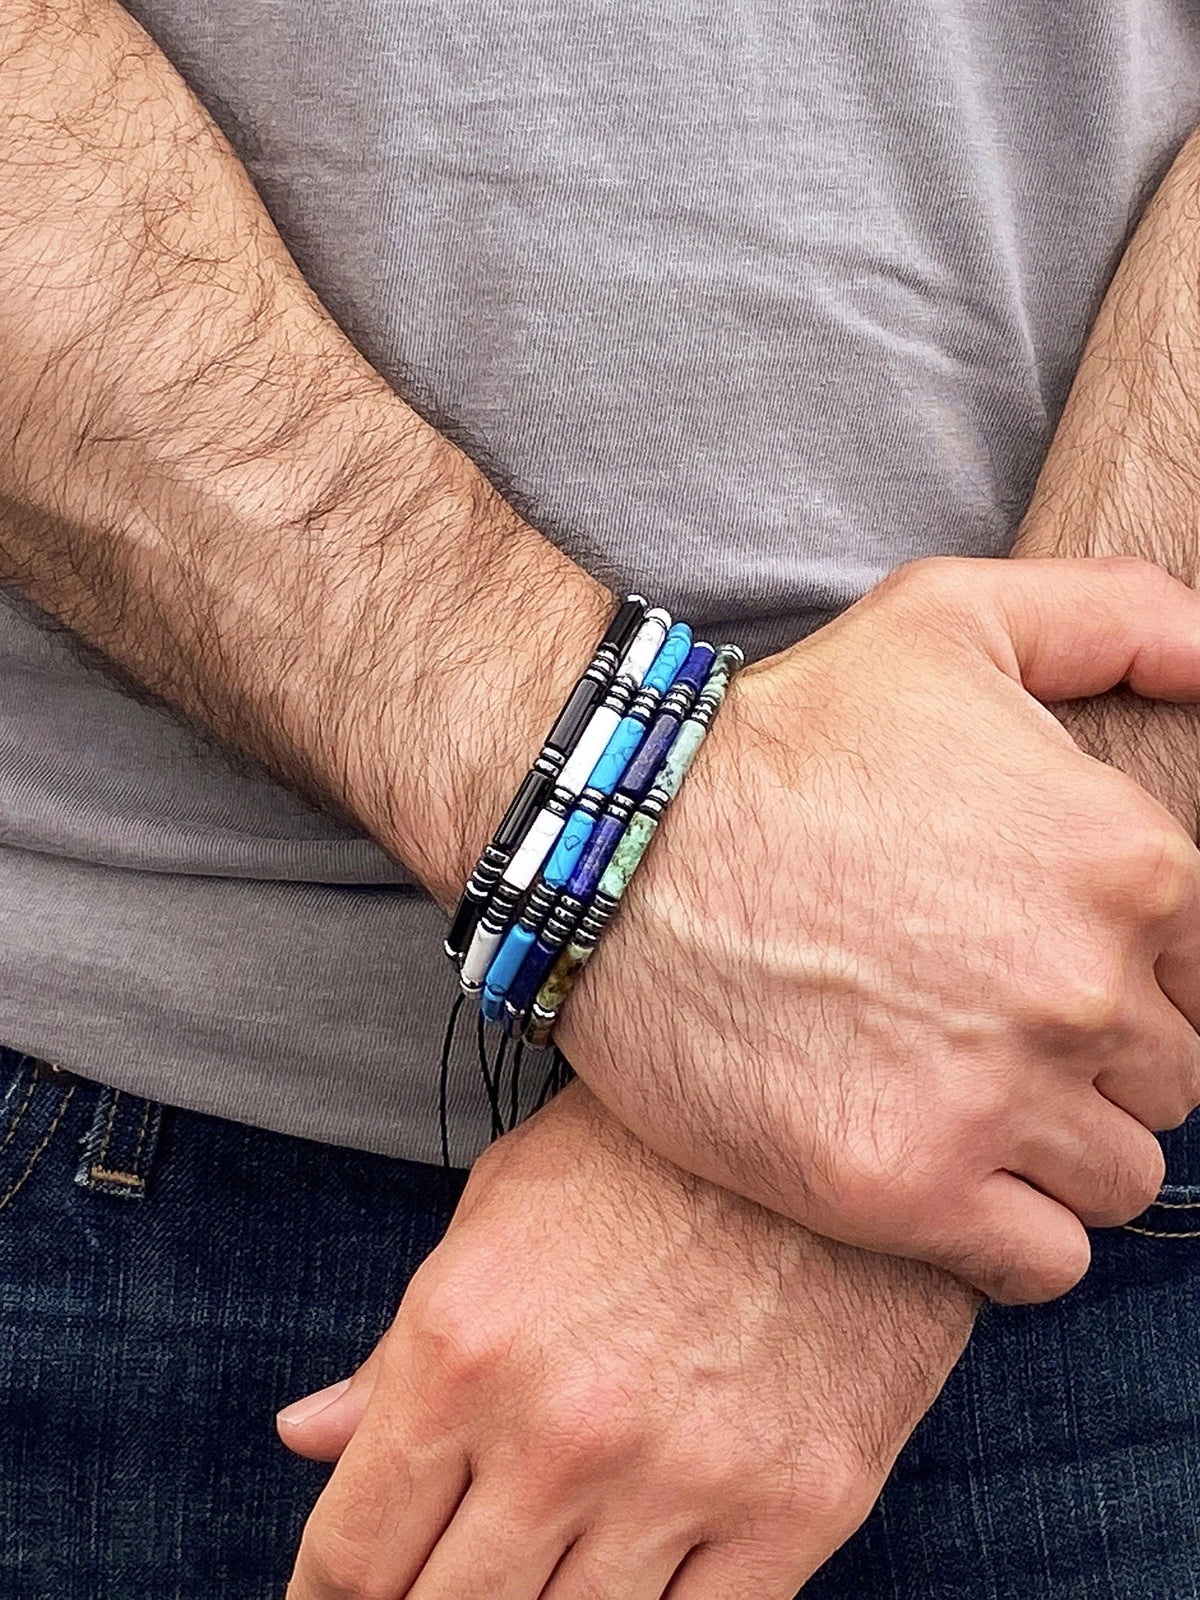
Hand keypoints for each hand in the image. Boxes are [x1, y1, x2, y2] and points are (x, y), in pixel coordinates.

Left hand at [279, 1084, 976, 1599]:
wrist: (838, 1110)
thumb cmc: (652, 1150)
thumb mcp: (501, 1208)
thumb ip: (397, 1346)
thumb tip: (305, 1437)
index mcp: (462, 1346)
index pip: (352, 1555)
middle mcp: (558, 1431)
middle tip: (441, 1582)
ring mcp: (680, 1480)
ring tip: (539, 1574)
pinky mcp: (794, 1508)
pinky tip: (626, 1592)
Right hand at [556, 555, 1199, 1302]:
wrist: (617, 842)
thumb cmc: (785, 733)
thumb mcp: (949, 618)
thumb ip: (1117, 616)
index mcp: (1127, 864)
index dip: (1133, 977)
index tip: (1040, 968)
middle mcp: (1084, 989)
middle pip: (1171, 1081)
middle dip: (1097, 1062)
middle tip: (984, 1027)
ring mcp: (997, 1097)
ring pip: (1117, 1177)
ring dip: (1057, 1151)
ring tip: (959, 1098)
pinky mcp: (903, 1186)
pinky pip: (1041, 1260)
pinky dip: (1009, 1233)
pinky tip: (940, 1167)